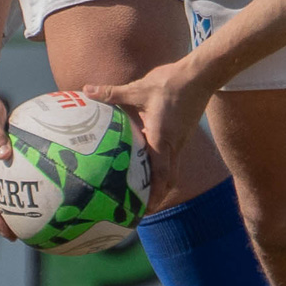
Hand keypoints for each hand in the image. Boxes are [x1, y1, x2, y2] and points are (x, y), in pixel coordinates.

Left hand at [84, 62, 209, 199]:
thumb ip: (112, 93)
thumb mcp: (138, 88)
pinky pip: (171, 157)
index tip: (144, 210)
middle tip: (140, 208)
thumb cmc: (170, 83)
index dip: (154, 195)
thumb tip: (86, 90)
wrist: (200, 75)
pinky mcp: (181, 134)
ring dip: (159, 182)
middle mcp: (173, 144)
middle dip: (156, 196)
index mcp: (162, 139)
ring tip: (141, 191)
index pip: (160, 175)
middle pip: (168, 179)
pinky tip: (148, 163)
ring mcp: (179, 141)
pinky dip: (161, 167)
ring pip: (171, 169)